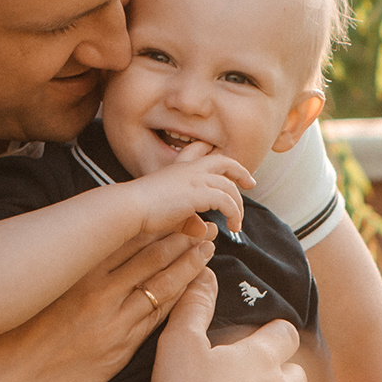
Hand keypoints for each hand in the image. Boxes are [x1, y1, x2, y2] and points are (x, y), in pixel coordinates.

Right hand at [0, 231, 211, 381]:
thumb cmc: (10, 335)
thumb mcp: (37, 288)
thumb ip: (68, 267)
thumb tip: (90, 246)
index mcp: (75, 270)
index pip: (127, 237)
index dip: (158, 221)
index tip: (177, 210)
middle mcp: (96, 290)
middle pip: (151, 255)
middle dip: (182, 236)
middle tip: (204, 222)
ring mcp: (111, 320)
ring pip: (161, 283)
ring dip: (188, 263)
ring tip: (206, 247)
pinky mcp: (118, 348)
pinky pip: (157, 317)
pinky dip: (178, 299)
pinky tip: (193, 287)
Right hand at [118, 150, 250, 238]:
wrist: (130, 206)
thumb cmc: (141, 210)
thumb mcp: (169, 213)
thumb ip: (187, 220)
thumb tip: (202, 230)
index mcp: (178, 169)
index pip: (200, 152)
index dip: (214, 155)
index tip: (225, 167)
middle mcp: (189, 169)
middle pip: (223, 162)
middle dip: (240, 171)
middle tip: (250, 183)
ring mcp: (195, 179)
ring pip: (229, 186)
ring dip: (238, 205)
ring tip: (237, 223)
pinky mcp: (198, 193)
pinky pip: (227, 201)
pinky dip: (234, 213)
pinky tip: (233, 226)